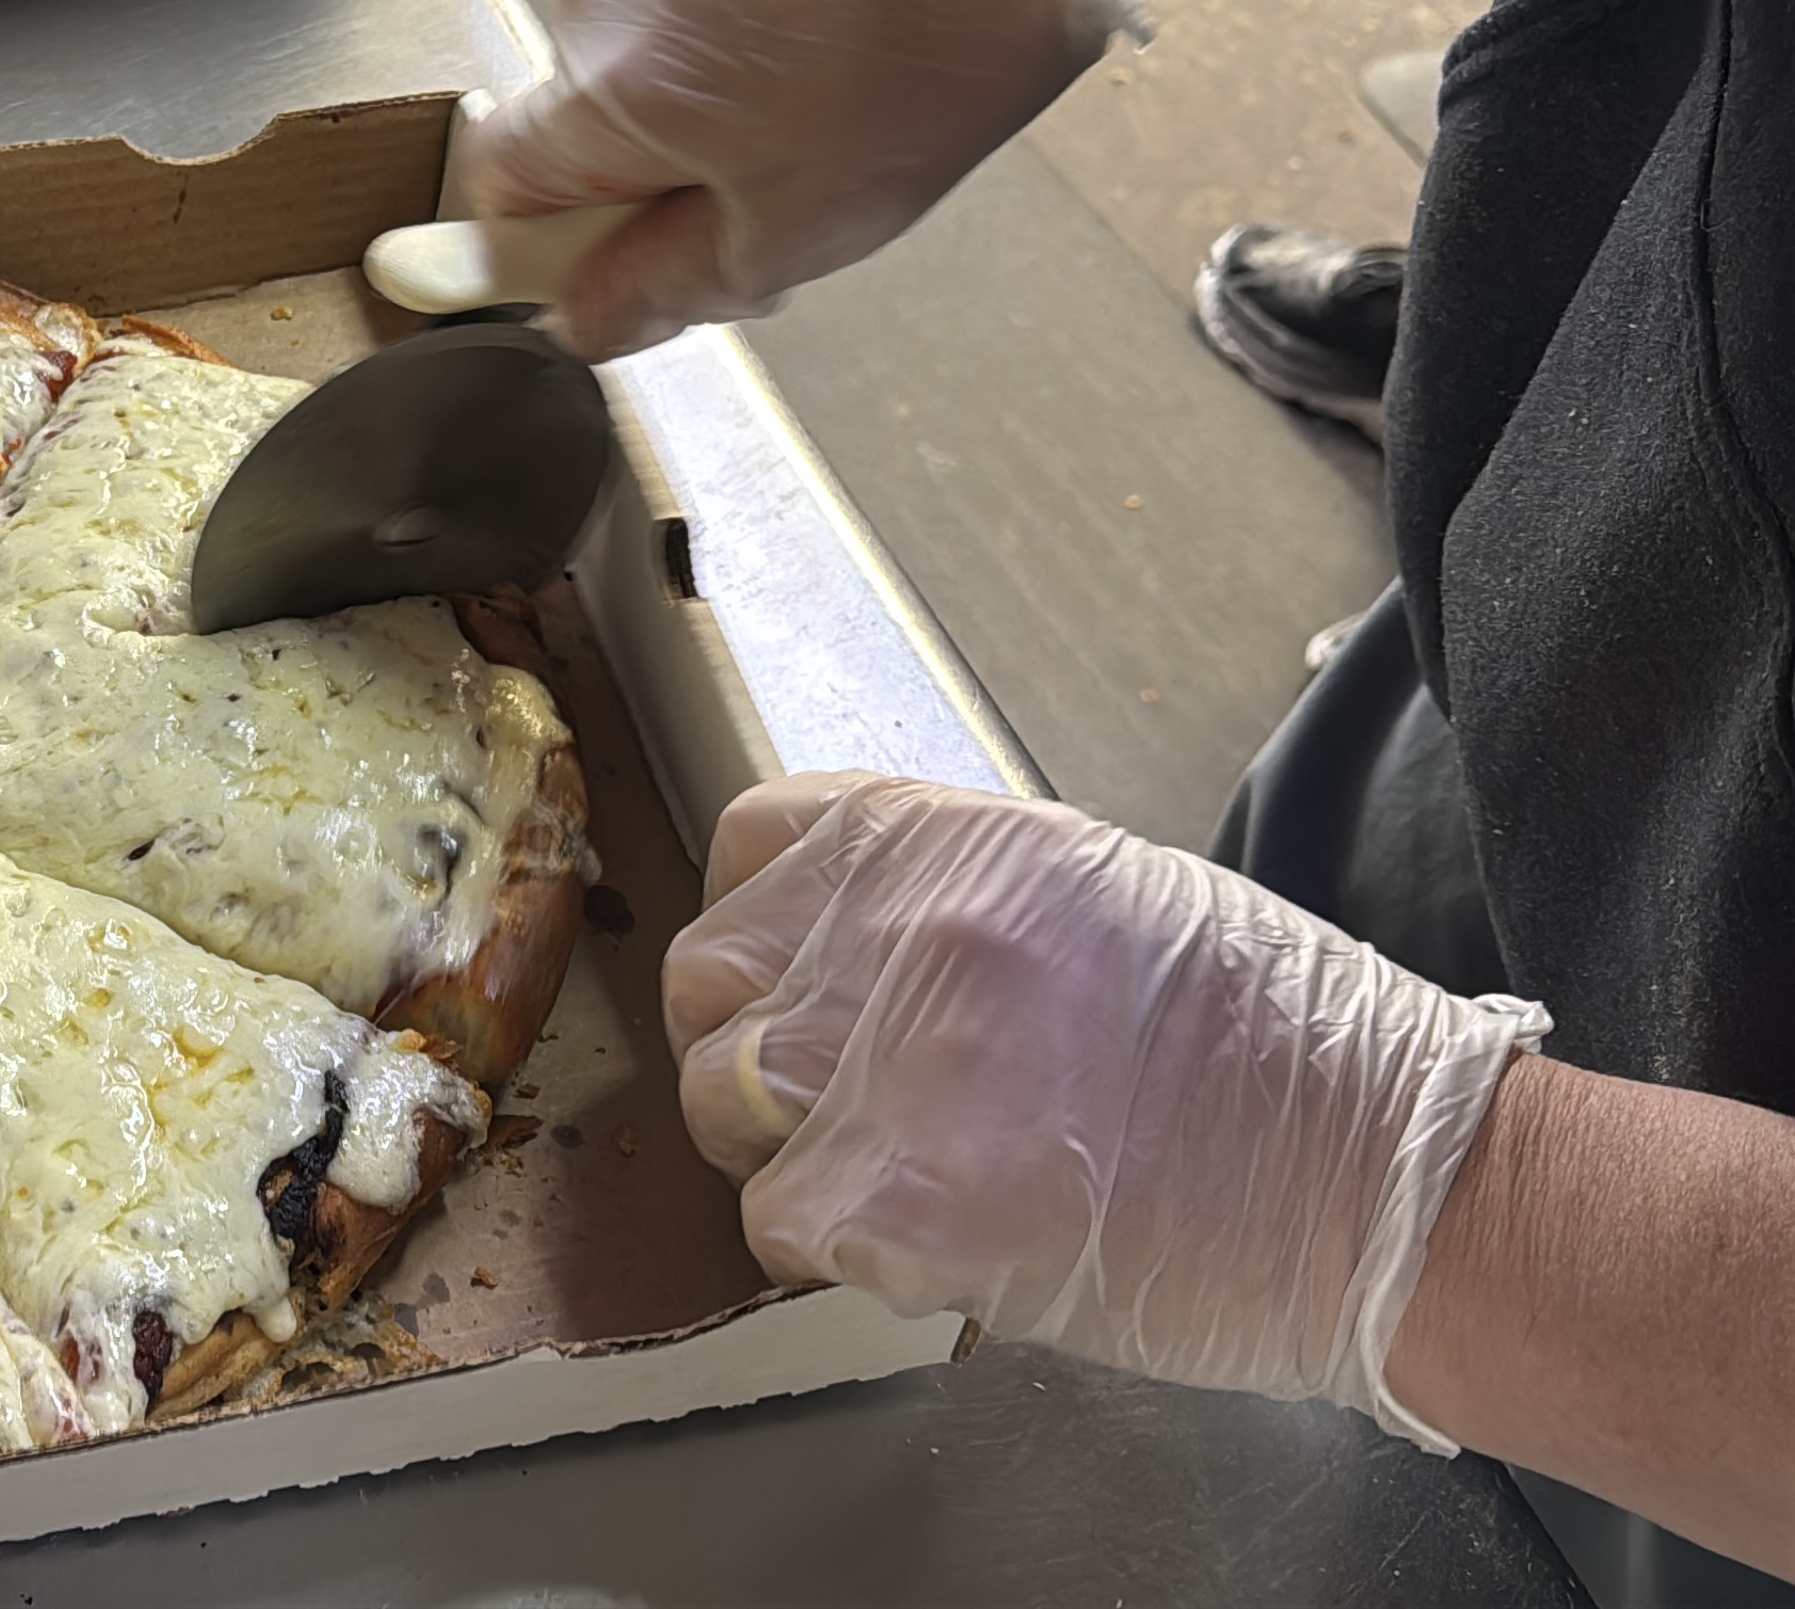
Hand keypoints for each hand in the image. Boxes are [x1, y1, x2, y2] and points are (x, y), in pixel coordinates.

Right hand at [455, 0, 1133, 357]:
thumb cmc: (922, 25)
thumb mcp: (804, 220)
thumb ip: (674, 284)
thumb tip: (592, 318)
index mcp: (597, 91)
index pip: (498, 183)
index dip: (551, 239)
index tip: (620, 268)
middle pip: (595, 114)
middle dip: (677, 166)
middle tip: (796, 184)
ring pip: (669, 45)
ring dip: (739, 86)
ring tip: (863, 81)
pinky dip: (780, 10)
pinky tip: (875, 11)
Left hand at [665, 771, 1546, 1447]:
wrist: (1383, 1182)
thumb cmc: (1281, 1055)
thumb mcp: (1108, 901)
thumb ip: (963, 909)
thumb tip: (861, 956)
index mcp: (956, 844)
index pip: (757, 843)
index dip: (766, 926)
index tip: (797, 982)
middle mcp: (902, 932)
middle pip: (709, 980)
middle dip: (754, 1048)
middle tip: (839, 1107)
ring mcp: (887, 1062)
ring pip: (724, 1104)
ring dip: (785, 1154)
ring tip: (898, 1180)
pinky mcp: (891, 1197)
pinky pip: (777, 1223)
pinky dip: (830, 1250)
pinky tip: (927, 1245)